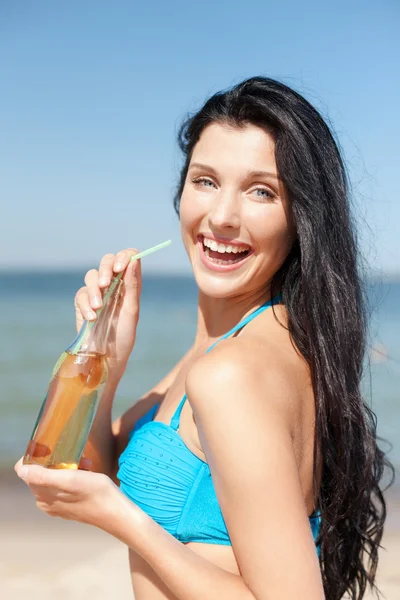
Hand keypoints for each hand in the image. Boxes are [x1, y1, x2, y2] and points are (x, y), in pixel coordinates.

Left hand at [14, 457, 119, 527]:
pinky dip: (72, 474)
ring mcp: (57, 504)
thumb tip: (20, 470)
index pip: (25, 470)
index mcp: (42, 495)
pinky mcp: (68, 504)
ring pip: (52, 476)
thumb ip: (43, 476)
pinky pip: (63, 483)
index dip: (36, 457)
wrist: (115, 511)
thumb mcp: (70, 480)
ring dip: (65, 466)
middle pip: (39, 472)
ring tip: (82, 463)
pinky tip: (85, 472)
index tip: (51, 449)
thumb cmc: (95, 493)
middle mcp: (46, 500)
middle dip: (53, 460)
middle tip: (71, 456)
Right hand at [74, 249, 141, 378]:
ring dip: (94, 290)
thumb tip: (134, 260)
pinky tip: (91, 319)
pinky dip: (85, 305)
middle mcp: (114, 284)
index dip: (124, 256)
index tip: (120, 267)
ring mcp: (97, 293)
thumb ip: (133, 286)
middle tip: (105, 284)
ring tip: (98, 308)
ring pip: (91, 276)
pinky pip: (80, 294)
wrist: (108, 358)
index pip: (128, 257)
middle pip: (106, 261)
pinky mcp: (83, 303)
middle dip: (105, 270)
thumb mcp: (132, 311)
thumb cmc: (124, 336)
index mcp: (129, 283)